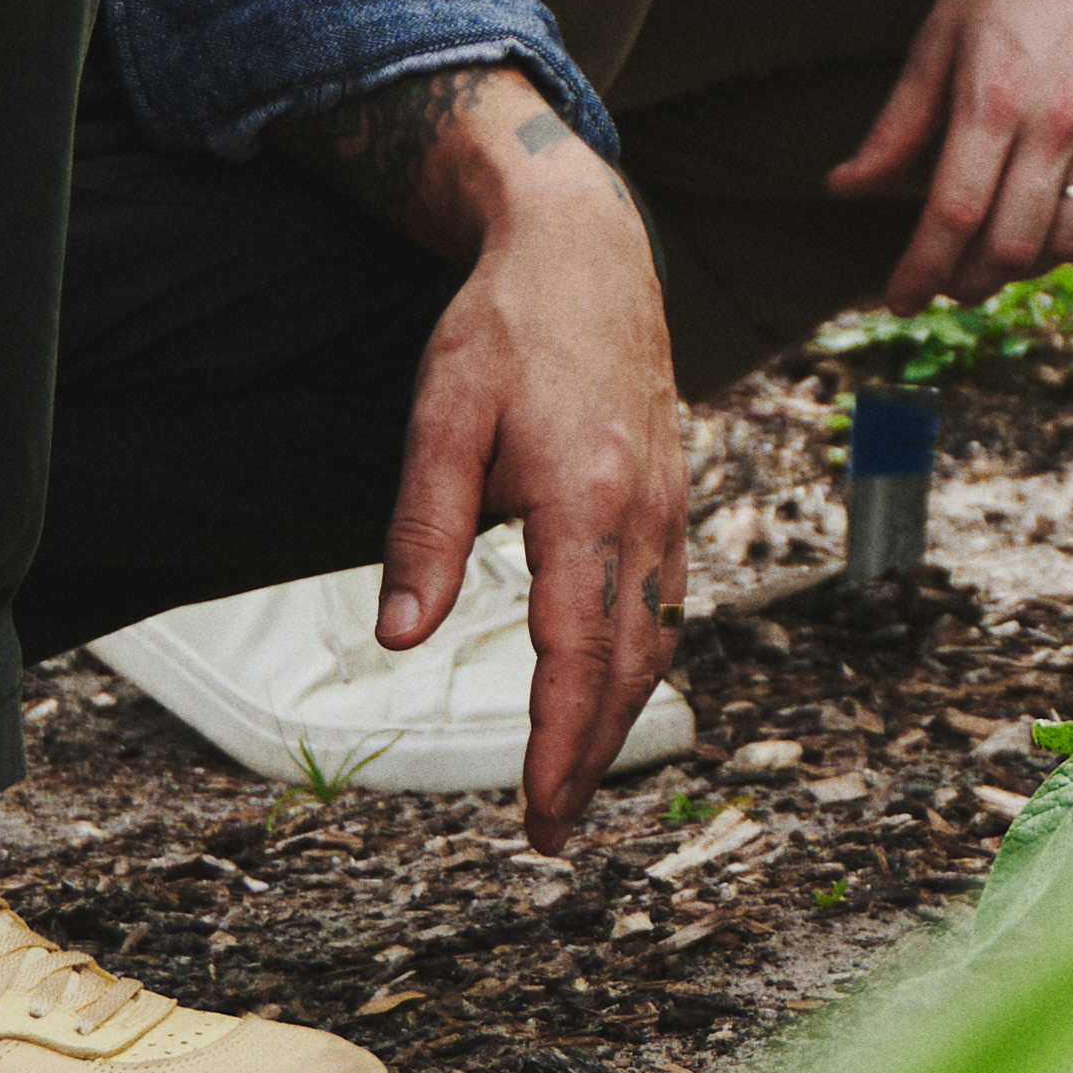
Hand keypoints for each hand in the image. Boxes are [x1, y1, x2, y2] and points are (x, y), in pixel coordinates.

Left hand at [352, 62, 688, 840]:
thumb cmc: (506, 324)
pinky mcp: (673, 493)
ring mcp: (670, 502)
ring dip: (622, 717)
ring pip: (657, 639)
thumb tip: (398, 637)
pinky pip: (667, 600)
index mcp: (586, 497)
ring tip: (575, 778)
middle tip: (548, 827)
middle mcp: (645, 510)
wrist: (587, 245)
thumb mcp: (441, 415)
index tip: (537, 814)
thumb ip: (423, 529)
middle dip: (593, 757)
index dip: (559, 746)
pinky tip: (610, 686)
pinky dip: (641, 661)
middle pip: (630, 666)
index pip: (577, 654)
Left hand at [833, 0, 1072, 309]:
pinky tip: (1047, 236)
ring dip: (1021, 268)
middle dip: (965, 281)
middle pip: (1009, 244)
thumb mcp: (936, 39)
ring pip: (1065, 240)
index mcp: (993, 96)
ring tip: (987, 260)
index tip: (896, 297)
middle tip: (938, 283)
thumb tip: (844, 187)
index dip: (919, 271)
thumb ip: (896, 126)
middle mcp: (1057, 118)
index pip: (951, 217)